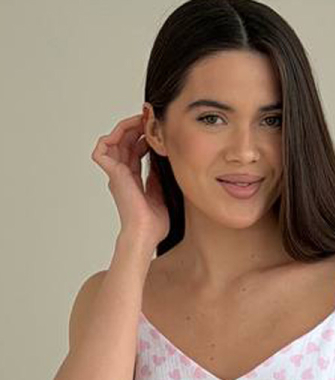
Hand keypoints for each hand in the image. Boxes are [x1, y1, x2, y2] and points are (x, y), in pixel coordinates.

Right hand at [91, 111, 169, 246]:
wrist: (146, 234)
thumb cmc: (154, 224)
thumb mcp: (161, 194)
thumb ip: (158, 177)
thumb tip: (162, 160)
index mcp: (133, 180)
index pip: (134, 151)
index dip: (143, 137)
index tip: (156, 129)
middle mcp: (122, 175)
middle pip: (124, 143)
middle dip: (136, 128)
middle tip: (149, 118)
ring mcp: (116, 175)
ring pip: (113, 141)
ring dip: (125, 127)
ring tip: (140, 120)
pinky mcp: (113, 174)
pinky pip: (101, 151)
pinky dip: (109, 138)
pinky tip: (128, 131)